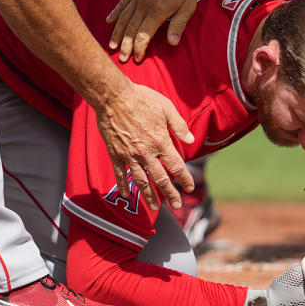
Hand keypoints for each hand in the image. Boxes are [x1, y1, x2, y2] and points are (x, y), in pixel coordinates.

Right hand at [95, 80, 194, 210]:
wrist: (113, 97)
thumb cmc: (142, 99)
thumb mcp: (166, 108)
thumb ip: (179, 126)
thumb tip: (191, 140)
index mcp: (160, 142)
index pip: (176, 166)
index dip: (184, 178)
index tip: (190, 187)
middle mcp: (146, 153)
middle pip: (160, 179)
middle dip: (170, 194)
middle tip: (177, 206)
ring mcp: (129, 155)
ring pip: (141, 181)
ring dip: (149, 196)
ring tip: (155, 208)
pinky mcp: (115, 154)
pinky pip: (120, 174)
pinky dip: (123, 185)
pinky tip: (126, 195)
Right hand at [106, 0, 198, 62]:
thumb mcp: (188, 7)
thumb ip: (178, 25)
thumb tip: (172, 43)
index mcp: (158, 10)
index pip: (144, 34)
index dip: (139, 48)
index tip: (136, 59)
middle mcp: (144, 4)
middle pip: (131, 29)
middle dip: (125, 45)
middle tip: (121, 59)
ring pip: (124, 17)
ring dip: (117, 33)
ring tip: (112, 46)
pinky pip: (122, 2)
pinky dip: (115, 12)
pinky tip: (109, 21)